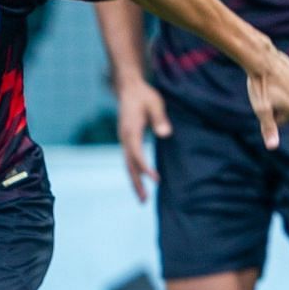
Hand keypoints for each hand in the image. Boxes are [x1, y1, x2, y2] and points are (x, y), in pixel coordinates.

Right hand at [113, 78, 170, 202]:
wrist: (128, 88)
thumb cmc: (144, 95)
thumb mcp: (155, 103)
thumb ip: (160, 118)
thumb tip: (165, 134)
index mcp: (130, 131)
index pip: (137, 154)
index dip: (146, 168)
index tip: (157, 179)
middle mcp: (124, 138)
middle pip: (129, 165)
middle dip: (137, 184)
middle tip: (144, 201)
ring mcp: (123, 139)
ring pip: (127, 165)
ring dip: (134, 182)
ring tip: (142, 199)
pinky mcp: (126, 140)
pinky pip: (128, 160)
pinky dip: (133, 173)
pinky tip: (140, 181)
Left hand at [244, 45, 288, 149]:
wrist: (260, 59)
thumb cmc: (259, 86)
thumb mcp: (261, 110)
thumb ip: (269, 128)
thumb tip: (272, 148)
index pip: (280, 120)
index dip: (268, 113)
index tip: (262, 103)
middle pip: (287, 108)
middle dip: (277, 104)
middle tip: (265, 93)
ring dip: (282, 92)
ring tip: (270, 84)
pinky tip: (283, 79)